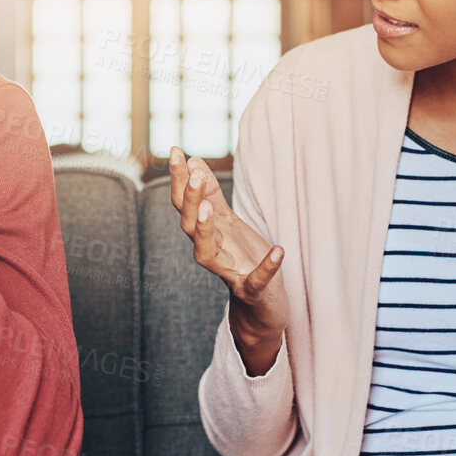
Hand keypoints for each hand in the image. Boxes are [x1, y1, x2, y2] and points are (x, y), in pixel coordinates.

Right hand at [169, 146, 288, 366]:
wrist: (261, 304)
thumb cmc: (243, 257)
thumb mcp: (227, 221)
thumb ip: (210, 193)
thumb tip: (192, 161)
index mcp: (205, 233)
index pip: (183, 203)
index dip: (178, 178)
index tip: (176, 150)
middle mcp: (209, 251)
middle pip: (188, 225)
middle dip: (188, 199)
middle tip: (191, 174)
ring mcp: (228, 272)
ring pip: (205, 253)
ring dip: (204, 229)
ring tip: (209, 206)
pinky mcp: (251, 291)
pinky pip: (255, 280)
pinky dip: (267, 268)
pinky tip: (279, 251)